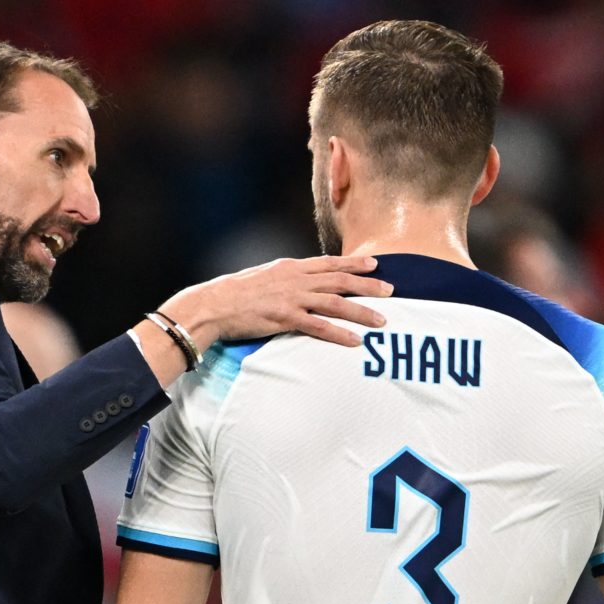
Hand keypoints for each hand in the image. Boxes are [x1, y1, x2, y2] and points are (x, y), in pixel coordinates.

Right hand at [163, 255, 391, 348]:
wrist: (212, 304)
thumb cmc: (232, 294)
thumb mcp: (261, 277)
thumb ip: (283, 279)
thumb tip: (298, 284)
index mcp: (289, 267)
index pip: (328, 263)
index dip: (354, 262)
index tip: (374, 263)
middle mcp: (295, 279)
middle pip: (340, 280)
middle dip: (368, 285)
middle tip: (391, 290)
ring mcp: (291, 298)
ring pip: (336, 303)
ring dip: (362, 311)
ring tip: (382, 320)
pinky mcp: (285, 318)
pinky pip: (319, 326)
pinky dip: (340, 334)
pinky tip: (356, 341)